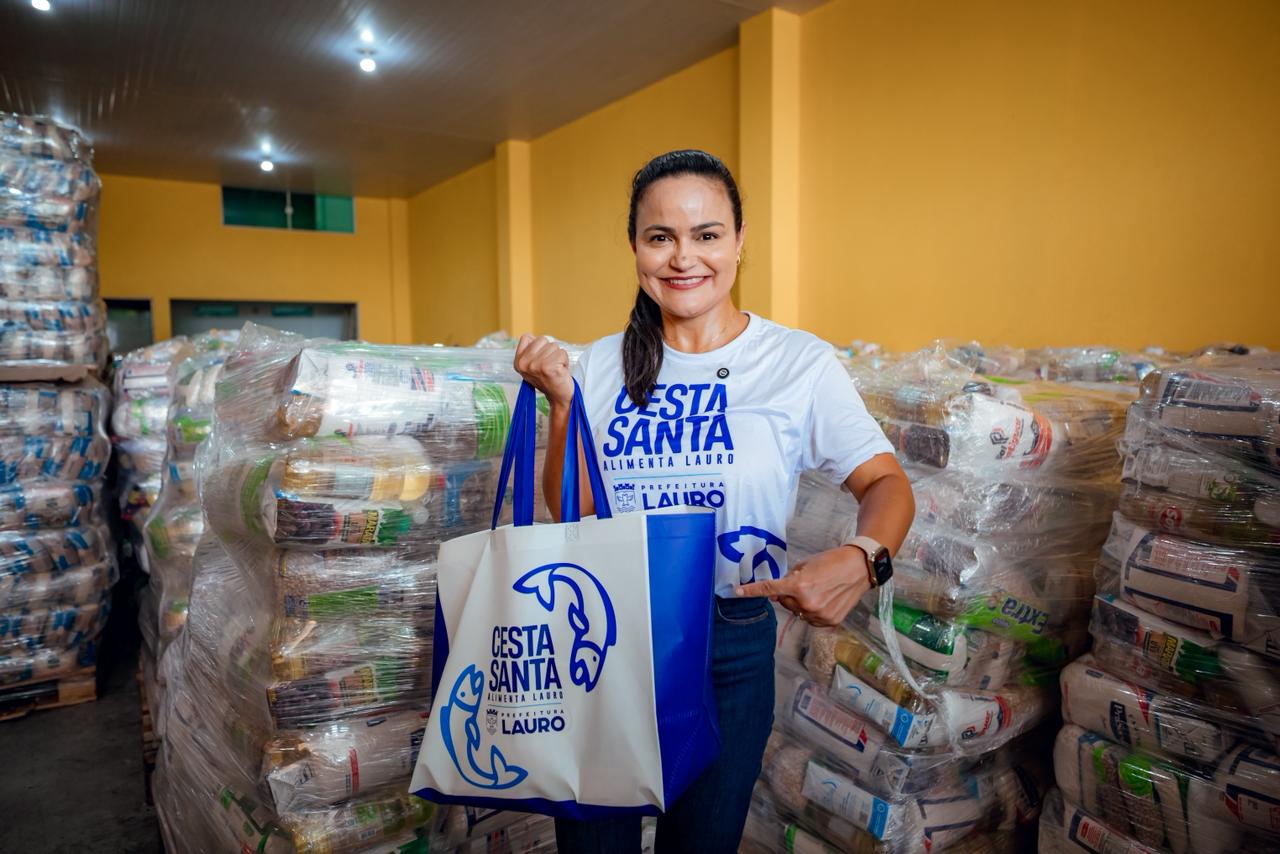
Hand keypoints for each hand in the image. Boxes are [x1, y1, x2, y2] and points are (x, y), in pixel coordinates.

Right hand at [513, 334, 573, 406]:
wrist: (559, 398)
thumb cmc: (548, 378)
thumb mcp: (532, 365)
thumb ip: (530, 351)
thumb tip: (532, 337)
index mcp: (518, 362)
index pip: (526, 337)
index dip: (538, 345)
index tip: (540, 360)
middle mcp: (524, 364)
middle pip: (542, 339)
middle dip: (550, 350)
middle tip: (550, 365)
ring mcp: (535, 365)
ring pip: (553, 346)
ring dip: (558, 356)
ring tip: (555, 369)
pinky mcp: (548, 368)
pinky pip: (562, 353)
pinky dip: (565, 360)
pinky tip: (561, 371)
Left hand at [735, 545, 870, 626]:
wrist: (860, 568)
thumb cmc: (831, 562)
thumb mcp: (805, 565)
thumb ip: (788, 580)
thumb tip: (774, 594)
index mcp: (799, 586)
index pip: (770, 589)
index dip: (752, 591)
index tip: (737, 592)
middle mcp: (807, 604)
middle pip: (784, 603)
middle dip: (788, 595)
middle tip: (804, 583)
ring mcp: (819, 615)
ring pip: (798, 613)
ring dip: (801, 604)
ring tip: (819, 590)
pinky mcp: (830, 621)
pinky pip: (812, 619)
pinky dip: (814, 611)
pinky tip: (826, 599)